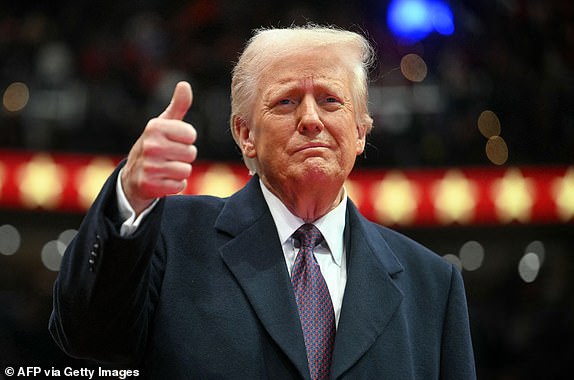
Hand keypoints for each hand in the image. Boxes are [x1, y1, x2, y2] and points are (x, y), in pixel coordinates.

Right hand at [121, 81, 196, 214]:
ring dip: (180, 171)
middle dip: (184, 156)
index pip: (191, 135)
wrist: (133, 175)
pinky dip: (175, 184)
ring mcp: (148, 166)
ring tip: (166, 167)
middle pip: (191, 153)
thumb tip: (184, 84)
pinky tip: (163, 179)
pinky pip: (180, 185)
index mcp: (154, 127)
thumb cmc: (155, 145)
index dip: (186, 139)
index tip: (173, 140)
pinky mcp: (150, 185)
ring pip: (186, 170)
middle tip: (169, 156)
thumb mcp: (164, 124)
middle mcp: (150, 145)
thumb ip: (178, 105)